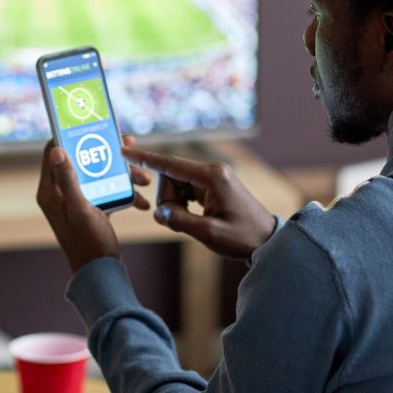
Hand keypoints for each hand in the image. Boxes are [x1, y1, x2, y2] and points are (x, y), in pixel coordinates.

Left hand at [35, 135, 152, 272]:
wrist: (102, 273)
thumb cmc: (89, 244)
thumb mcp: (80, 209)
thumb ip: (68, 179)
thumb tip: (57, 149)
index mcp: (49, 191)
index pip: (53, 151)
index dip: (71, 136)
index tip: (91, 126)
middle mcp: (60, 194)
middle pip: (82, 160)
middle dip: (107, 155)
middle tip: (128, 147)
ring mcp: (76, 200)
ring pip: (98, 174)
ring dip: (121, 174)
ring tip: (143, 179)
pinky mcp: (90, 208)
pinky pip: (107, 190)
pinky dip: (124, 191)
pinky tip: (142, 199)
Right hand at [121, 146, 274, 260]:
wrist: (268, 241)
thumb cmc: (243, 237)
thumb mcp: (209, 233)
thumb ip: (179, 220)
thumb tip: (158, 212)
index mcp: (212, 176)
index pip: (170, 164)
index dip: (145, 158)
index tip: (124, 151)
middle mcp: (212, 171)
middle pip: (171, 176)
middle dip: (167, 199)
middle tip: (179, 221)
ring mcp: (213, 178)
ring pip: (176, 185)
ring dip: (175, 204)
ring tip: (193, 223)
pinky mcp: (213, 187)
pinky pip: (186, 190)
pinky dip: (182, 205)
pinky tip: (194, 218)